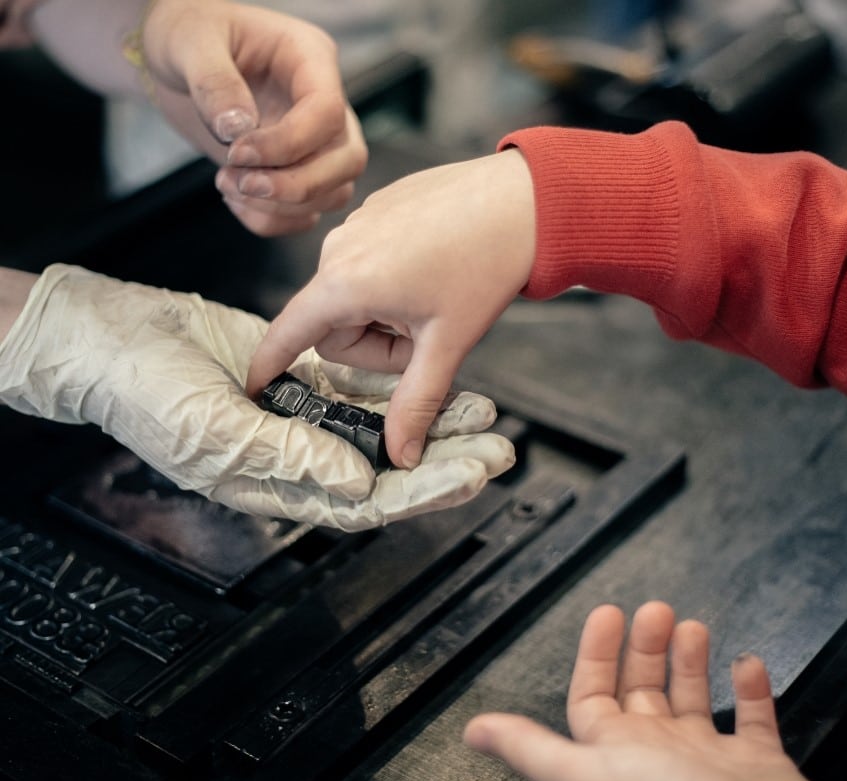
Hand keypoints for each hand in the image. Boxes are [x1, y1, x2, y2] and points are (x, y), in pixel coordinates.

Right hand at [0, 265, 513, 530]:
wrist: (113, 337)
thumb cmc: (146, 394)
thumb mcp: (216, 432)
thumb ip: (289, 458)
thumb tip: (359, 483)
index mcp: (279, 480)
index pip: (366, 499)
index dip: (420, 492)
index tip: (470, 480)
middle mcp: (299, 452)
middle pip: (388, 465)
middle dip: (443, 461)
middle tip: (498, 453)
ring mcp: (303, 412)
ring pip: (383, 423)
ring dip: (431, 419)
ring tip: (486, 416)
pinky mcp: (302, 374)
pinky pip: (361, 383)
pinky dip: (399, 382)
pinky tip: (440, 379)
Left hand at [142, 0, 367, 235]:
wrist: (177, 63)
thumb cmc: (188, 34)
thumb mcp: (189, 41)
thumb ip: (213, 81)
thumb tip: (237, 130)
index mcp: (310, 58)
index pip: (328, 113)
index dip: (288, 144)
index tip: (237, 153)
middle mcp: (325, 105)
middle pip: (347, 161)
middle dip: (296, 186)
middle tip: (239, 182)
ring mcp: (317, 144)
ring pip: (332, 194)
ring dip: (280, 206)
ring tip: (225, 184)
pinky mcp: (299, 175)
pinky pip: (305, 216)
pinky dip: (270, 221)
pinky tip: (234, 199)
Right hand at [247, 148, 535, 467]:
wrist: (525, 199)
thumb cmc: (487, 262)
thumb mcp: (446, 343)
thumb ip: (416, 402)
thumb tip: (400, 453)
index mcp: (346, 281)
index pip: (289, 332)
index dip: (270, 363)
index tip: (257, 385)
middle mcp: (340, 248)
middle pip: (333, 325)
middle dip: (372, 344)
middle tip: (421, 337)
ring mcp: (357, 224)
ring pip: (353, 294)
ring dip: (384, 312)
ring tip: (431, 299)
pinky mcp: (377, 210)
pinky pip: (368, 261)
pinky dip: (392, 280)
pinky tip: (433, 270)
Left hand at [463, 601, 825, 780]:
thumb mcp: (590, 772)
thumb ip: (533, 749)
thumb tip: (472, 732)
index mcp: (616, 754)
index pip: (593, 694)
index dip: (595, 652)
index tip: (607, 612)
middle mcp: (659, 757)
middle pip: (642, 690)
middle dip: (644, 646)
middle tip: (655, 609)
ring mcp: (709, 763)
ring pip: (692, 700)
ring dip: (688, 661)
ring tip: (691, 626)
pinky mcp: (758, 767)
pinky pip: (754, 720)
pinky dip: (751, 690)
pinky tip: (746, 663)